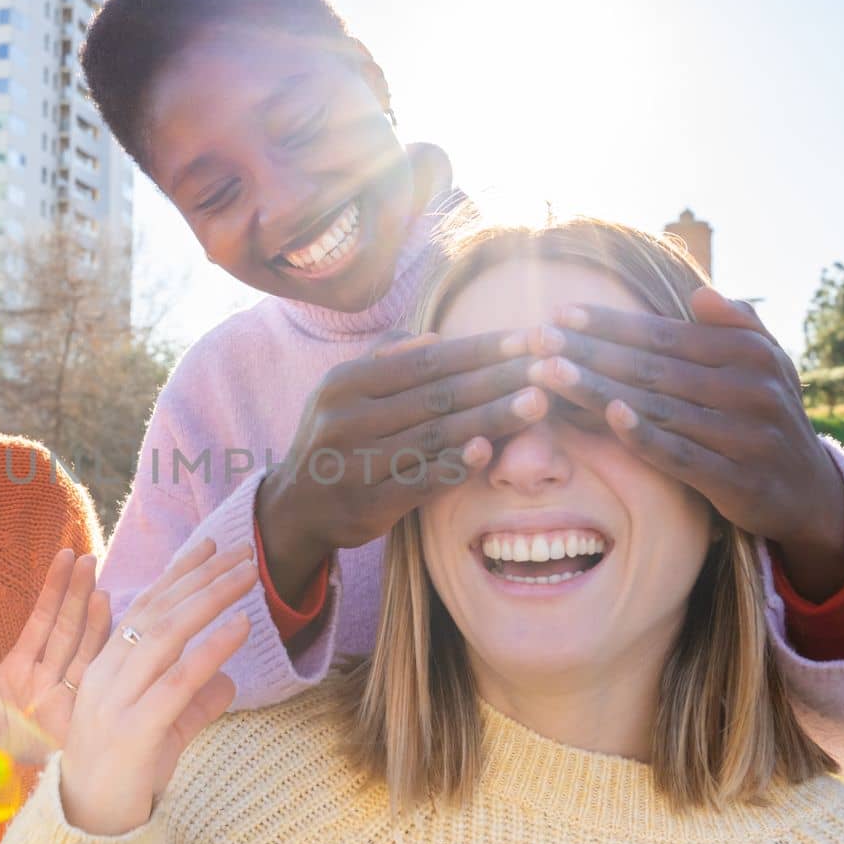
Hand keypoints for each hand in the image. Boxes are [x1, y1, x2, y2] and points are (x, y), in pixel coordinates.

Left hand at [0, 548, 109, 753]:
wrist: (4, 788)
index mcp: (22, 666)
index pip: (42, 619)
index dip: (54, 588)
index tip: (66, 556)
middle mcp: (50, 673)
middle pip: (67, 624)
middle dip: (77, 591)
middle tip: (89, 559)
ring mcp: (70, 690)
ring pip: (84, 643)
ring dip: (93, 614)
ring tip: (100, 585)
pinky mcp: (84, 709)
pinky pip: (96, 672)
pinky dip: (104, 645)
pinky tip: (113, 619)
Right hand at [59, 539, 256, 836]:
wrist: (89, 827)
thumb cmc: (126, 777)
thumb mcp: (165, 732)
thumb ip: (194, 703)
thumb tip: (229, 681)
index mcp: (105, 668)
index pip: (144, 607)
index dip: (177, 574)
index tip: (209, 545)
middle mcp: (105, 676)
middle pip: (157, 613)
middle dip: (202, 576)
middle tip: (241, 550)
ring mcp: (117, 702)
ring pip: (166, 636)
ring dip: (209, 599)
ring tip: (246, 574)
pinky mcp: (134, 730)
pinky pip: (177, 681)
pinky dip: (211, 650)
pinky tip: (240, 626)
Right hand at [258, 331, 542, 602]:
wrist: (295, 506)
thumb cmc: (335, 438)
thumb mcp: (343, 391)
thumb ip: (385, 361)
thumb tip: (433, 338)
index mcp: (345, 383)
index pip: (426, 360)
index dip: (481, 349)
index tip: (528, 338)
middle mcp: (347, 419)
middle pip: (437, 394)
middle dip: (498, 379)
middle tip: (548, 367)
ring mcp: (356, 463)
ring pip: (435, 435)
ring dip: (490, 418)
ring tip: (536, 404)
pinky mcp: (367, 504)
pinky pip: (419, 481)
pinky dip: (453, 466)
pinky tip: (487, 451)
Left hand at [519, 288, 843, 597]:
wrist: (808, 490)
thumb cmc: (768, 414)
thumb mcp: (768, 364)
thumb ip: (737, 326)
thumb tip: (700, 293)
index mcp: (749, 354)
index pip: (665, 333)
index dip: (611, 323)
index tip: (561, 313)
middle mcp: (750, 390)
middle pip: (652, 367)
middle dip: (590, 351)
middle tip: (537, 339)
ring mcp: (744, 436)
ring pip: (657, 407)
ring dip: (597, 388)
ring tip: (548, 373)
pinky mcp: (736, 480)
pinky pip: (681, 454)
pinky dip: (644, 435)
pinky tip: (608, 416)